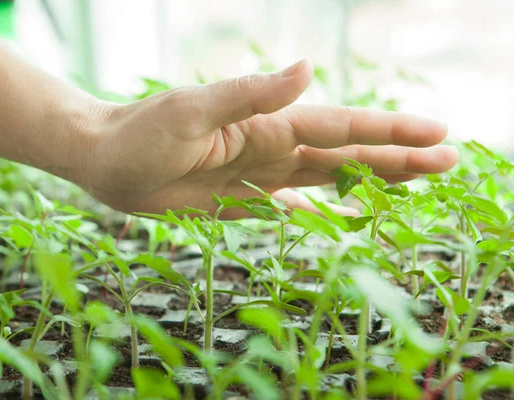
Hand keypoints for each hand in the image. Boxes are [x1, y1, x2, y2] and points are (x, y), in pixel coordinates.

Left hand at [81, 59, 457, 217]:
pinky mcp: (242, 198)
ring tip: (412, 181)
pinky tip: (339, 216)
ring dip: (370, 180)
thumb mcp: (192, 111)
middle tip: (448, 161)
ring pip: (328, 177)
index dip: (388, 133)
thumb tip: (307, 69)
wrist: (107, 160)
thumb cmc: (141, 133)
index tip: (435, 135)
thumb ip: (249, 95)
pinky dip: (319, 210)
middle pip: (347, 154)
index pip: (339, 128)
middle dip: (397, 157)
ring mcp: (260, 174)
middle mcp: (272, 148)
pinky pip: (291, 205)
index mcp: (267, 126)